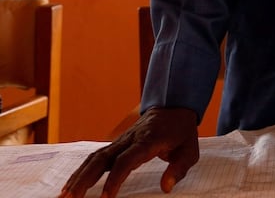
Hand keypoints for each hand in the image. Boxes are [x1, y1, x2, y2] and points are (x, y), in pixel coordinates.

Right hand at [59, 107, 199, 197]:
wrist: (173, 107)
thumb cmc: (181, 132)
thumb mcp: (190, 149)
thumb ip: (179, 168)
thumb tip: (167, 187)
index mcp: (147, 141)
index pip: (126, 160)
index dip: (115, 179)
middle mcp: (128, 140)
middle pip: (101, 158)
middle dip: (84, 180)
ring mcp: (119, 141)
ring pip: (93, 158)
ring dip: (77, 177)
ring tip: (63, 196)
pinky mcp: (115, 144)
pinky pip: (94, 158)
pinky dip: (81, 171)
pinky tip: (70, 185)